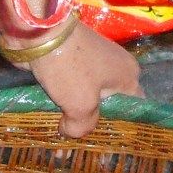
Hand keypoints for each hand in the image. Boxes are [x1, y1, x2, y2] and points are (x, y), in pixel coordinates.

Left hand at [16, 21, 143, 136]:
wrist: (38, 32)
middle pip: (108, 103)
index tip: (108, 141)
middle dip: (94, 120)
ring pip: (86, 95)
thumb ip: (82, 126)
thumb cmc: (70, 68)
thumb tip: (70, 130)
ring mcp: (91, 62)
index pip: (134, 106)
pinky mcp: (70, 60)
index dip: (122, 124)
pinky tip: (53, 114)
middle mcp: (114, 67)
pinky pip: (70, 86)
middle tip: (82, 140)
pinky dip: (62, 99)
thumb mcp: (81, 106)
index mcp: (128, 75)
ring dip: (74, 110)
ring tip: (65, 131)